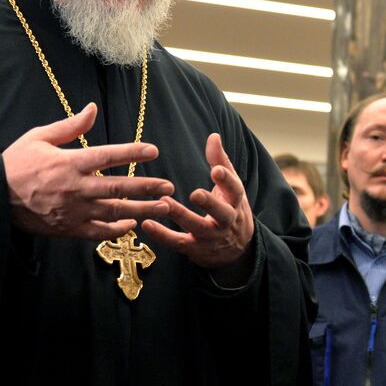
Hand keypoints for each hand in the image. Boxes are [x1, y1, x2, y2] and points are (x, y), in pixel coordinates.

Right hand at [4, 103, 171, 239]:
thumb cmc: (16, 163)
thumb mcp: (39, 137)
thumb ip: (70, 126)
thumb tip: (93, 108)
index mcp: (69, 163)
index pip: (108, 156)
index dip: (132, 152)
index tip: (153, 150)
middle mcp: (75, 188)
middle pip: (119, 188)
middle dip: (147, 187)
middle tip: (169, 187)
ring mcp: (73, 210)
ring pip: (114, 212)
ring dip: (141, 209)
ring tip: (163, 207)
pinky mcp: (68, 228)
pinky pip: (98, 232)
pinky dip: (117, 229)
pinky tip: (133, 224)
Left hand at [140, 133, 254, 276]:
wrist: (238, 250)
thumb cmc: (231, 209)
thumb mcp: (231, 188)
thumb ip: (221, 162)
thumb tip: (213, 135)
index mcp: (235, 202)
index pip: (235, 190)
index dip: (226, 180)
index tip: (216, 170)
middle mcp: (226, 221)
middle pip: (221, 213)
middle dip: (210, 204)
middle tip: (196, 193)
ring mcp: (211, 237)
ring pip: (197, 227)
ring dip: (180, 215)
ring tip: (163, 201)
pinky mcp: (195, 249)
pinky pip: (178, 243)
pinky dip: (162, 235)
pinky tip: (147, 223)